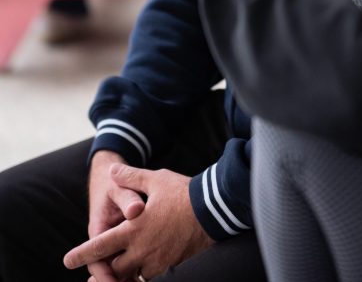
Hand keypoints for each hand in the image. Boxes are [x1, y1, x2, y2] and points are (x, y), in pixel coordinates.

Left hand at [66, 164, 213, 281]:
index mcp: (133, 229)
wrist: (214, 209)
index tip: (67, 261)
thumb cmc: (183, 192)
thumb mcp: (156, 180)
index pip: (99, 247)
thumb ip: (131, 177)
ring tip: (119, 273)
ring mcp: (155, 260)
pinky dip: (143, 272)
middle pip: (113, 269)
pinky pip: (150, 275)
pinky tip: (145, 265)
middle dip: (104, 269)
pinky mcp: (170, 265)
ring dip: (124, 273)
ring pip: (131, 275)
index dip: (81, 254)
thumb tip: (113, 171)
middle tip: (96, 272)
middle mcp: (140, 249)